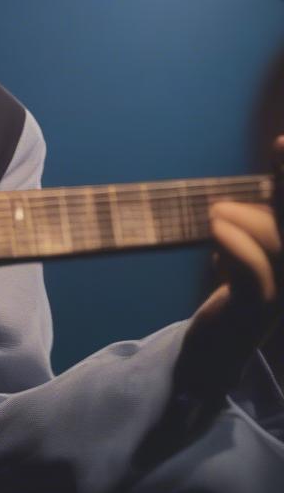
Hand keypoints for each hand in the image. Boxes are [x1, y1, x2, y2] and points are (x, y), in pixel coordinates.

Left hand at [177, 136, 282, 398]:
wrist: (216, 351)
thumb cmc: (233, 294)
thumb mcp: (242, 252)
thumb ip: (249, 223)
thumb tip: (243, 186)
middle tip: (281, 140)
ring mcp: (282, 292)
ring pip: (274, 241)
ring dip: (238, 218)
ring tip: (215, 217)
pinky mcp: (256, 309)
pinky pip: (252, 272)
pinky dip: (232, 245)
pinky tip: (215, 235)